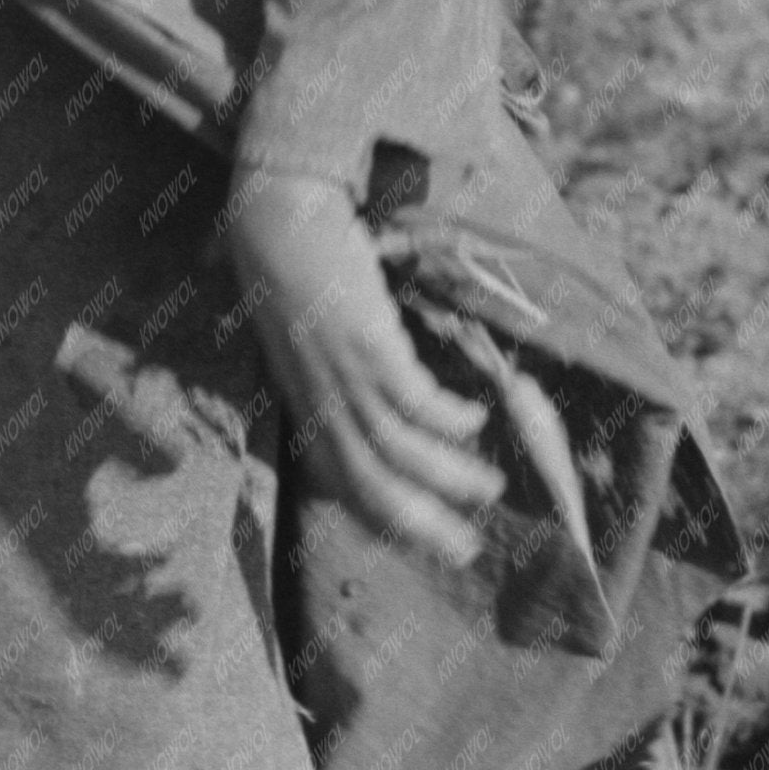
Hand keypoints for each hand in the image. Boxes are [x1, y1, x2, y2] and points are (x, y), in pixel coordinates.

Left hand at [220, 172, 506, 571]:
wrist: (277, 220)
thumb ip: (334, 382)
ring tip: (490, 487)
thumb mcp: (307, 345)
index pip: (343, 486)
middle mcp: (320, 404)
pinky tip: (476, 418)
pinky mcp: (365, 347)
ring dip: (450, 477)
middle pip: (373, 488)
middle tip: (466, 549)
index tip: (427, 545)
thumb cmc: (297, 278)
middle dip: (423, 527)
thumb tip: (382, 413)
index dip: (384, 524)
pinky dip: (449, 419)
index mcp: (307, 409)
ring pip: (400, 453)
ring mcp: (341, 377)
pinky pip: (416, 402)